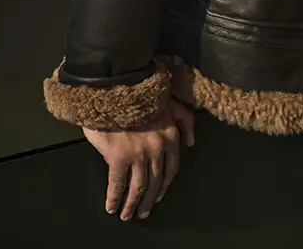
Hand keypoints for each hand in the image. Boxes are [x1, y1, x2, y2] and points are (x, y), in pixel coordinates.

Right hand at [82, 97, 194, 220]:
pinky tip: (112, 207)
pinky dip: (114, 199)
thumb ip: (184, 120)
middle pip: (156, 182)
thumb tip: (191, 143)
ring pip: (138, 187)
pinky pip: (117, 185)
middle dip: (149, 200)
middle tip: (143, 212)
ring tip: (127, 214)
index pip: (172, 168)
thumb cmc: (143, 94)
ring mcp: (139, 155)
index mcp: (171, 136)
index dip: (165, 185)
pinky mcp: (119, 158)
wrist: (118, 87)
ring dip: (133, 204)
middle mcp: (158, 149)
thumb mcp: (172, 102)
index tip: (159, 195)